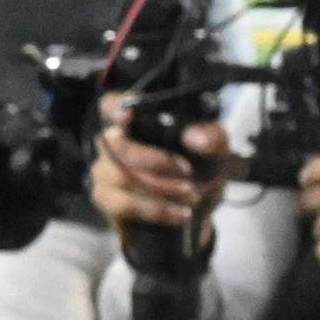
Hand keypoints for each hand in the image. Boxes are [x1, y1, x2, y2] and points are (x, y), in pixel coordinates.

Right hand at [90, 96, 233, 235]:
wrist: (196, 214)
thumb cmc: (198, 173)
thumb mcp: (215, 153)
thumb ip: (212, 138)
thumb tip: (195, 138)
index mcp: (137, 123)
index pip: (111, 105)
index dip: (114, 109)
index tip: (128, 117)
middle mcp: (113, 142)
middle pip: (117, 144)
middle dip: (154, 160)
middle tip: (187, 172)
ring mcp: (105, 171)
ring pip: (122, 176)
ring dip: (162, 188)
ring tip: (192, 196)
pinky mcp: (106, 200)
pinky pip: (125, 204)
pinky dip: (157, 209)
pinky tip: (179, 214)